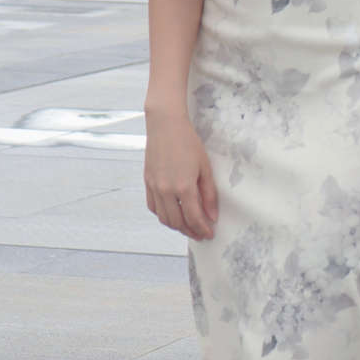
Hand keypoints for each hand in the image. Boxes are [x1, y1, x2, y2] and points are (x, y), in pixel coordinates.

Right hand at [144, 107, 218, 239]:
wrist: (165, 126)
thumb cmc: (187, 142)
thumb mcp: (205, 168)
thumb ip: (209, 194)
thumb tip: (211, 215)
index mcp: (183, 187)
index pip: (194, 218)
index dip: (203, 229)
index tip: (209, 234)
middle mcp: (166, 190)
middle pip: (177, 222)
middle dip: (190, 231)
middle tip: (200, 234)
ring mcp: (154, 187)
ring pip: (163, 218)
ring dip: (176, 226)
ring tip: (188, 226)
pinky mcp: (147, 182)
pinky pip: (153, 207)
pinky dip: (163, 215)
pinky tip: (172, 214)